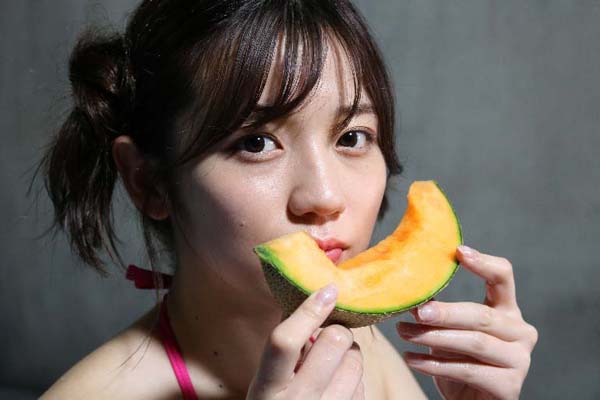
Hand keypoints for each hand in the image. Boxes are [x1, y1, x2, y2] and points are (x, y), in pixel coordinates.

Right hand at [247, 283, 364, 399]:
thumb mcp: (267, 383)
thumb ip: (285, 350)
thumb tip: (310, 302)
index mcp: (267, 389)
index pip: (285, 341)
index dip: (308, 311)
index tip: (328, 290)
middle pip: (334, 342)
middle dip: (336, 333)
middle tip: (329, 337)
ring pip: (357, 362)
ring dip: (349, 358)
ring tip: (332, 368)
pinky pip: (364, 386)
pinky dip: (355, 381)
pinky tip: (339, 390)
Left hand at [396, 245, 537, 399]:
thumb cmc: (458, 361)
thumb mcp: (448, 332)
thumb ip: (438, 312)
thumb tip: (409, 293)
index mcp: (507, 310)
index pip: (503, 277)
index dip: (484, 263)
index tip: (458, 252)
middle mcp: (520, 331)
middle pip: (481, 314)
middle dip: (445, 312)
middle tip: (416, 310)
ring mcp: (519, 359)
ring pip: (473, 342)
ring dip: (433, 338)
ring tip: (404, 333)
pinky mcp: (511, 386)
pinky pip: (468, 370)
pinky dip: (435, 365)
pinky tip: (412, 359)